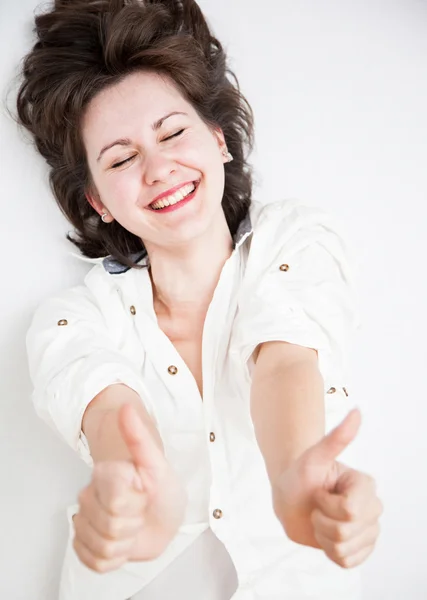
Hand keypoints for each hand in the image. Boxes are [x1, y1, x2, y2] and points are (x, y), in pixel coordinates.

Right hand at [72, 403, 186, 572]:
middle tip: (142, 511)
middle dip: (134, 525)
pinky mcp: (86, 545)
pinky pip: (95, 562)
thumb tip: (126, 407)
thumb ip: (139, 437)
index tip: (146, 494)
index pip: (117, 502)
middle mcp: (89, 497)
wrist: (162, 514)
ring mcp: (85, 522)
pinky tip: (123, 543)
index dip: (137, 504)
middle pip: (110, 528)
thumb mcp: (157, 463)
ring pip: (102, 548)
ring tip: (135, 527)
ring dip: (125, 544)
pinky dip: (115, 559)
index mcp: (104, 475)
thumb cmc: (162, 488)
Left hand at [272, 408, 382, 567]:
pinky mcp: (360, 549)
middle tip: (316, 506)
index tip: (318, 492)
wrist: (290, 498)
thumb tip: (357, 411)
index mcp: (365, 485)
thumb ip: (336, 438)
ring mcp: (368, 530)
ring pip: (344, 549)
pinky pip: (346, 562)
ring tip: (319, 519)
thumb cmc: (299, 474)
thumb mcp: (313, 457)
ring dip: (322, 536)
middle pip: (346, 531)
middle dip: (321, 520)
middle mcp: (372, 508)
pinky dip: (328, 551)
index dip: (325, 504)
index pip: (349, 511)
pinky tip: (324, 534)